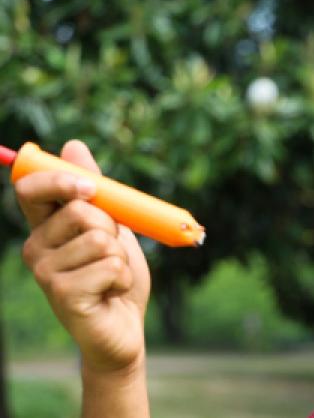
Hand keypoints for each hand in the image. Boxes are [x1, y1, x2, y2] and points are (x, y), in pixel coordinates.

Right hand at [14, 140, 150, 374]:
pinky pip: (111, 266)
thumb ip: (95, 190)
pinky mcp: (63, 296)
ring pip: (101, 239)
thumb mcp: (112, 226)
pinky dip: (123, 277)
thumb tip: (73, 145)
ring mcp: (46, 274)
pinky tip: (112, 293)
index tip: (91, 187)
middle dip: (112, 227)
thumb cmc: (116, 274)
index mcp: (45, 227)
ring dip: (121, 256)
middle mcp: (36, 248)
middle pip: (80, 211)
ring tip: (112, 276)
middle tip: (111, 252)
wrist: (125, 326)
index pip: (32, 189)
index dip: (60, 180)